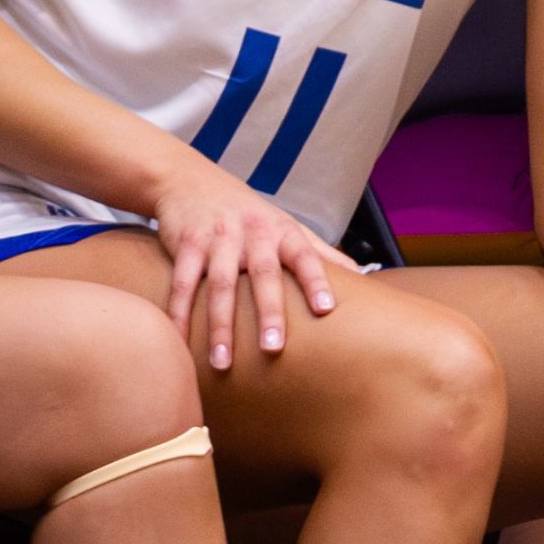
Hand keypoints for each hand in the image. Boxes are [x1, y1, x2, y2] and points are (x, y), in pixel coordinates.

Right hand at [152, 161, 338, 370]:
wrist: (191, 180)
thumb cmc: (248, 213)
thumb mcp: (286, 225)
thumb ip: (320, 252)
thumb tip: (364, 276)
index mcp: (282, 231)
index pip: (305, 256)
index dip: (316, 280)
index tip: (327, 310)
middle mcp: (253, 232)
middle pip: (263, 274)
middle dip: (268, 311)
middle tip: (273, 348)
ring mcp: (219, 237)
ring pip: (221, 285)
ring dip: (221, 325)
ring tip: (223, 363)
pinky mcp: (187, 243)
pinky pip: (182, 283)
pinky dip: (179, 314)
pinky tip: (180, 342)